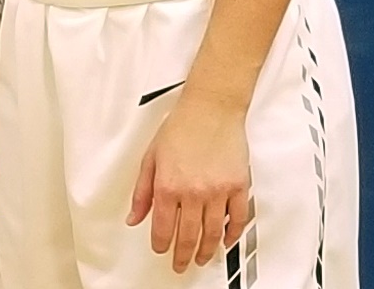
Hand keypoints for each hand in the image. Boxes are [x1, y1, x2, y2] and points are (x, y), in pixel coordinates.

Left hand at [127, 94, 250, 273]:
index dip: (161, 244)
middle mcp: (193, 192)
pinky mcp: (239, 187)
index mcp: (168, 186)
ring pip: (213, 233)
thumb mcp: (151, 158)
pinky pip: (237, 219)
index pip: (163, 228)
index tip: (161, 251)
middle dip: (183, 255)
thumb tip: (134, 217)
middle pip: (189, 236)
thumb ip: (142, 192)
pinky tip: (225, 241)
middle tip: (181, 265)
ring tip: (202, 259)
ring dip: (207, 251)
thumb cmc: (180, 127)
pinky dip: (232, 234)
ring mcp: (218, 191)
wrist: (211, 108)